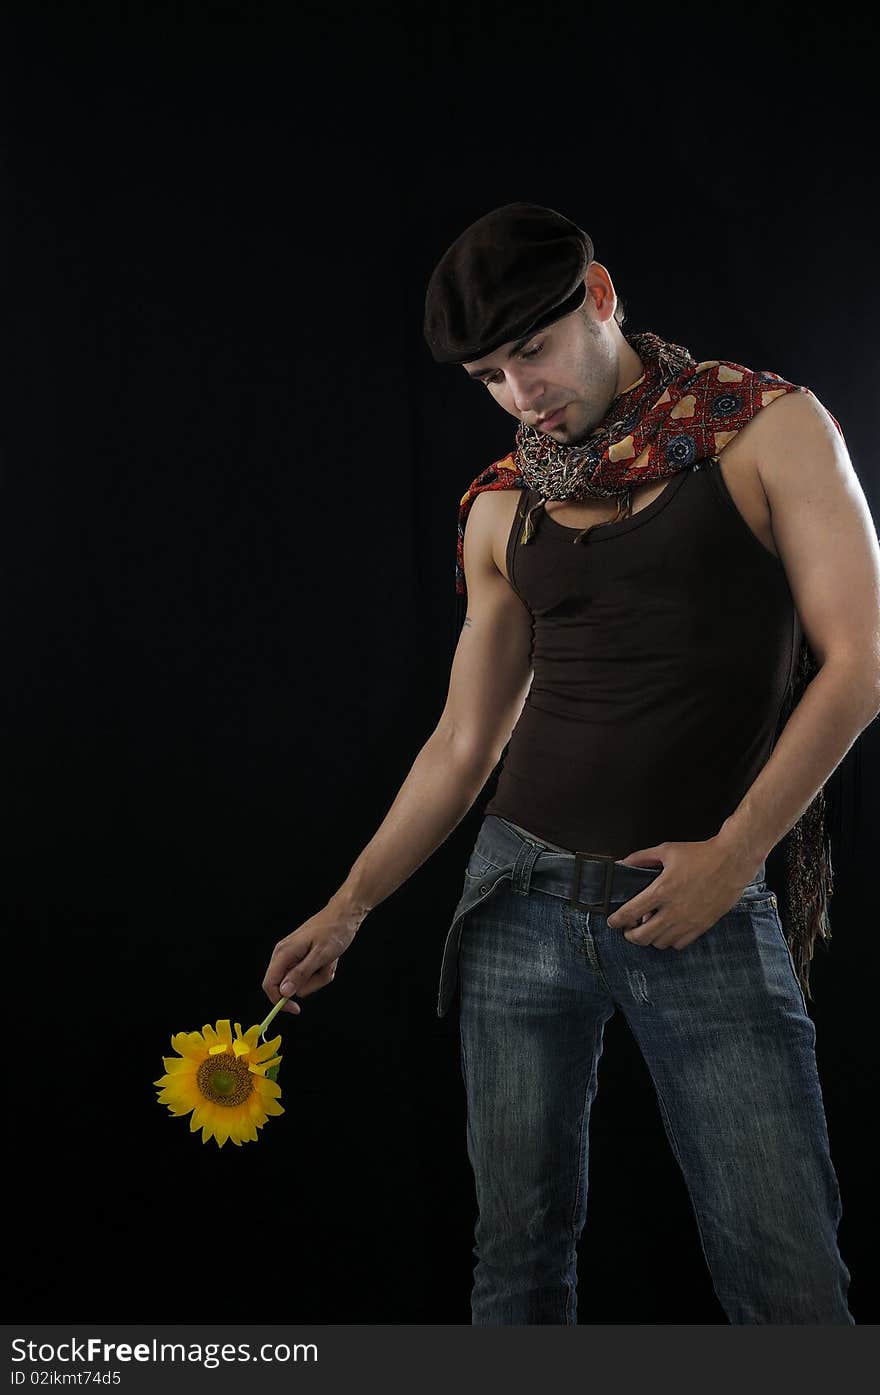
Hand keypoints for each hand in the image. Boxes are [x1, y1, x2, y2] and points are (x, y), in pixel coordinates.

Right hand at [262, 893, 365, 1014]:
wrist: (343, 915)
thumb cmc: (334, 931)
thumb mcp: (320, 955)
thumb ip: (301, 974)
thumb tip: (284, 992)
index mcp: (283, 953)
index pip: (269, 984)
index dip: (279, 1001)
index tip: (297, 1009)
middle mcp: (283, 954)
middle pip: (289, 985)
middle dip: (310, 983)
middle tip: (325, 969)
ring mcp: (292, 955)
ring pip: (302, 981)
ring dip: (319, 976)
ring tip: (328, 961)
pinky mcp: (301, 957)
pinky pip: (309, 974)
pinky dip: (321, 971)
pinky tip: (328, 959)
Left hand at [605, 837, 759, 950]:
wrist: (732, 861)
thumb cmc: (701, 854)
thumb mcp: (667, 850)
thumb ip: (642, 858)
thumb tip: (623, 863)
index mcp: (661, 891)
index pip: (630, 913)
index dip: (616, 921)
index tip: (612, 922)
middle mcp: (673, 910)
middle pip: (642, 936)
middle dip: (630, 935)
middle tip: (629, 929)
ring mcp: (688, 921)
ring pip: (660, 943)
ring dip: (650, 938)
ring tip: (649, 927)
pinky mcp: (702, 926)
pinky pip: (679, 944)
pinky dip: (669, 941)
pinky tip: (668, 930)